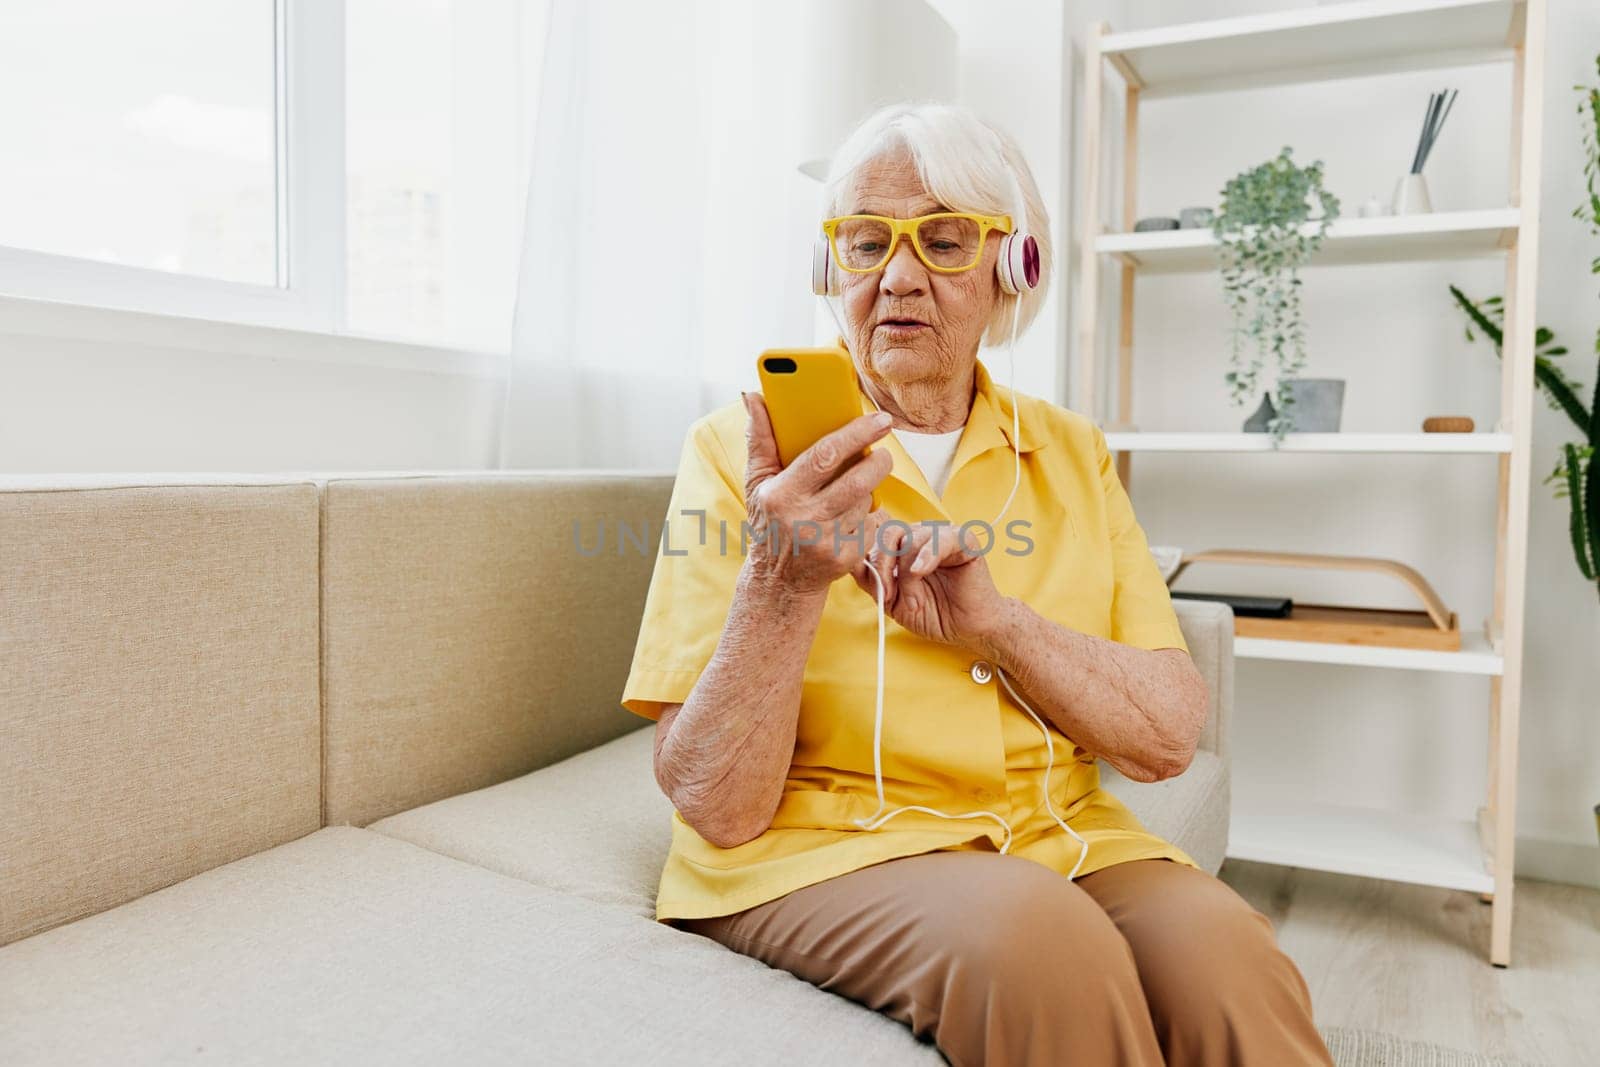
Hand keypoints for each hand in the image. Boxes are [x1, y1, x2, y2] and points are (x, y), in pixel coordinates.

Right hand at [742, 392, 894, 594]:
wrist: (779, 580)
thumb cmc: (769, 520)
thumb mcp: (757, 482)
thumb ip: (759, 439)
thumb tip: (753, 397)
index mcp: (781, 494)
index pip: (825, 455)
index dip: (856, 434)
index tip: (879, 419)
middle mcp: (804, 519)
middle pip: (856, 480)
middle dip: (877, 461)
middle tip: (882, 450)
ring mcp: (827, 541)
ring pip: (865, 501)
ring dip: (868, 488)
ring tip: (858, 483)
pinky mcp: (845, 558)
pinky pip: (871, 524)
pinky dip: (868, 514)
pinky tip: (853, 514)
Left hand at [851, 520, 1007, 648]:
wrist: (967, 629)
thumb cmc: (935, 613)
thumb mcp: (892, 600)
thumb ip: (872, 580)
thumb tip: (850, 562)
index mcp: (904, 546)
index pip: (876, 536)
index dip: (870, 559)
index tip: (873, 588)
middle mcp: (921, 536)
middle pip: (889, 533)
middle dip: (882, 566)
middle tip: (887, 595)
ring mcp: (942, 535)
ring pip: (911, 540)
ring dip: (907, 576)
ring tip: (913, 601)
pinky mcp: (964, 540)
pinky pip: (940, 539)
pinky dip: (926, 556)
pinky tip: (921, 573)